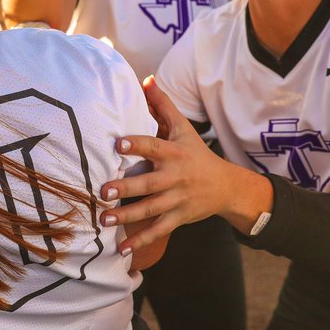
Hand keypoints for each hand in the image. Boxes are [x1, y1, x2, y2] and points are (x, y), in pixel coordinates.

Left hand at [98, 76, 258, 254]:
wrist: (226, 187)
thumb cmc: (196, 153)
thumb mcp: (183, 129)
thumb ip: (163, 105)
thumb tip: (145, 78)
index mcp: (175, 153)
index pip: (154, 147)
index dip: (137, 144)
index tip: (118, 143)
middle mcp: (176, 177)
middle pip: (149, 184)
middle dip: (126, 188)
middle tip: (103, 191)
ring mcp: (177, 200)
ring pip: (150, 210)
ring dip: (127, 217)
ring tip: (104, 220)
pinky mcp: (178, 218)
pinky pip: (158, 231)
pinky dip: (141, 241)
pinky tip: (121, 250)